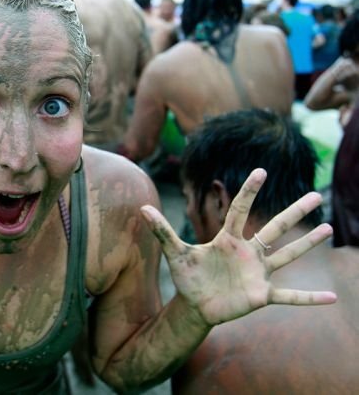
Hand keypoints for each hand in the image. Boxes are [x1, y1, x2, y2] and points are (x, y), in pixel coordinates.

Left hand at [140, 168, 335, 325]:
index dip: (249, 191)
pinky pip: (290, 297)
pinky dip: (310, 299)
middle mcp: (248, 252)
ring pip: (287, 255)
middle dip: (294, 212)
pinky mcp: (261, 295)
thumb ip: (162, 231)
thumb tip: (142, 208)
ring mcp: (258, 273)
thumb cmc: (188, 276)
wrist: (195, 305)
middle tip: (316, 194)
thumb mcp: (174, 253)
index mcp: (228, 239)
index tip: (261, 171)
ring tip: (328, 228)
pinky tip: (332, 299)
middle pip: (274, 228)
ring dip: (307, 244)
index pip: (240, 210)